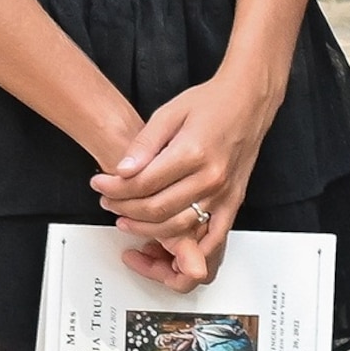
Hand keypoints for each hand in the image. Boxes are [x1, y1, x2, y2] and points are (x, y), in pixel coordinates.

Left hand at [90, 62, 279, 289]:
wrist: (249, 102)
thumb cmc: (212, 103)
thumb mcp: (168, 113)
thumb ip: (144, 144)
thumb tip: (123, 170)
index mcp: (192, 152)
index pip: (143, 184)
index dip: (114, 187)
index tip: (100, 183)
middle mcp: (211, 177)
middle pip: (156, 209)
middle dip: (124, 208)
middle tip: (108, 200)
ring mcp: (224, 193)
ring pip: (178, 228)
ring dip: (146, 228)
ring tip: (127, 219)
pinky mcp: (233, 202)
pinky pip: (212, 238)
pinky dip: (190, 248)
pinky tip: (169, 246)